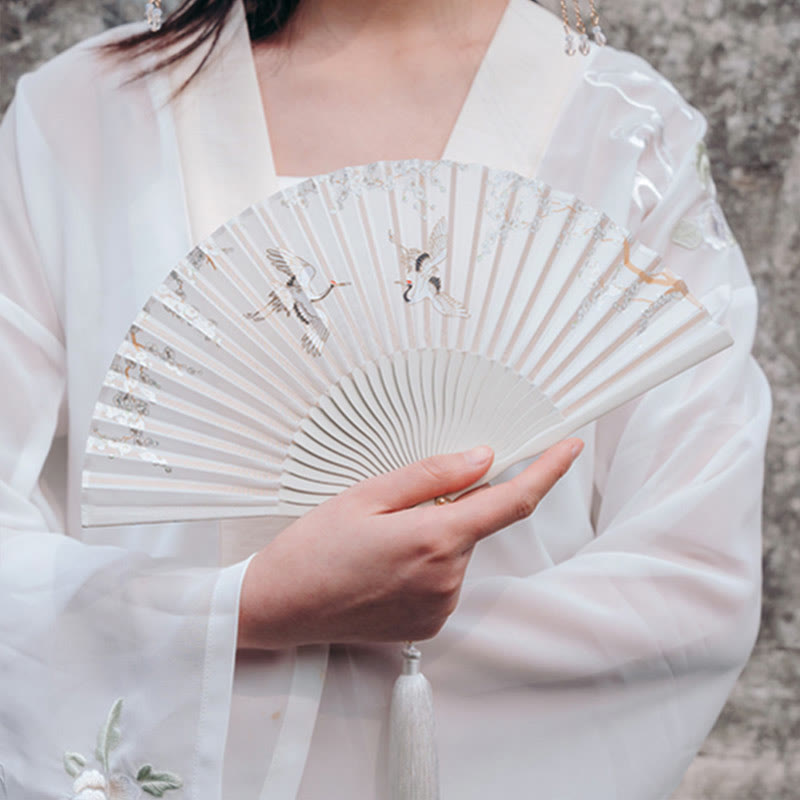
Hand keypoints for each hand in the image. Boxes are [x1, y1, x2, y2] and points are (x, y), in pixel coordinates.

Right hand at [237, 438, 583, 649]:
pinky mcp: (427, 625)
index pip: (511, 501)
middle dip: (449, 507)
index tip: (568, 448)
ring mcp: (438, 607)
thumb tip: (482, 459)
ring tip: (377, 542)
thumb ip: (433, 475)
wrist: (278, 606)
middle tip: (393, 508)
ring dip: (434, 537)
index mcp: (435, 540)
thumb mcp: (368, 495)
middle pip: (473, 525)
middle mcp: (446, 580)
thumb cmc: (314, 547)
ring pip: (456, 552)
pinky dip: (425, 564)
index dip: (546, 472)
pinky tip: (382, 566)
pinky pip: (443, 581)